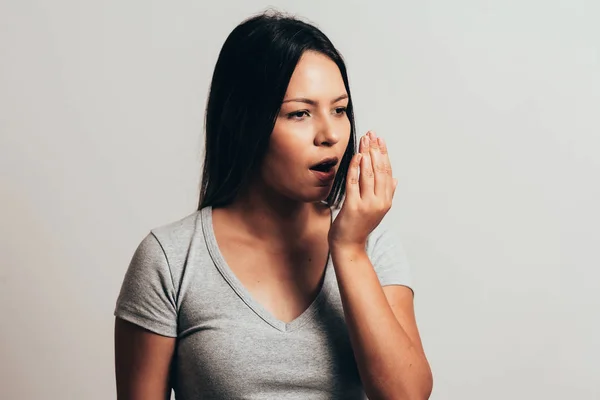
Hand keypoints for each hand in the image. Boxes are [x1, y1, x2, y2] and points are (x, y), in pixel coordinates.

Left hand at [328, 130, 397, 249]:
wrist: (349, 245)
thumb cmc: (360, 225)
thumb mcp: (377, 209)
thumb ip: (387, 193)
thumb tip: (395, 179)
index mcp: (386, 200)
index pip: (387, 172)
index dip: (384, 154)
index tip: (380, 139)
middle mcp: (380, 202)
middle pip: (379, 170)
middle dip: (375, 150)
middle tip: (371, 134)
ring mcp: (367, 204)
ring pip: (368, 174)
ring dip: (366, 154)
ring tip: (364, 140)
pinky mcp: (353, 206)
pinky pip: (354, 183)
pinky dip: (355, 168)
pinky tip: (356, 157)